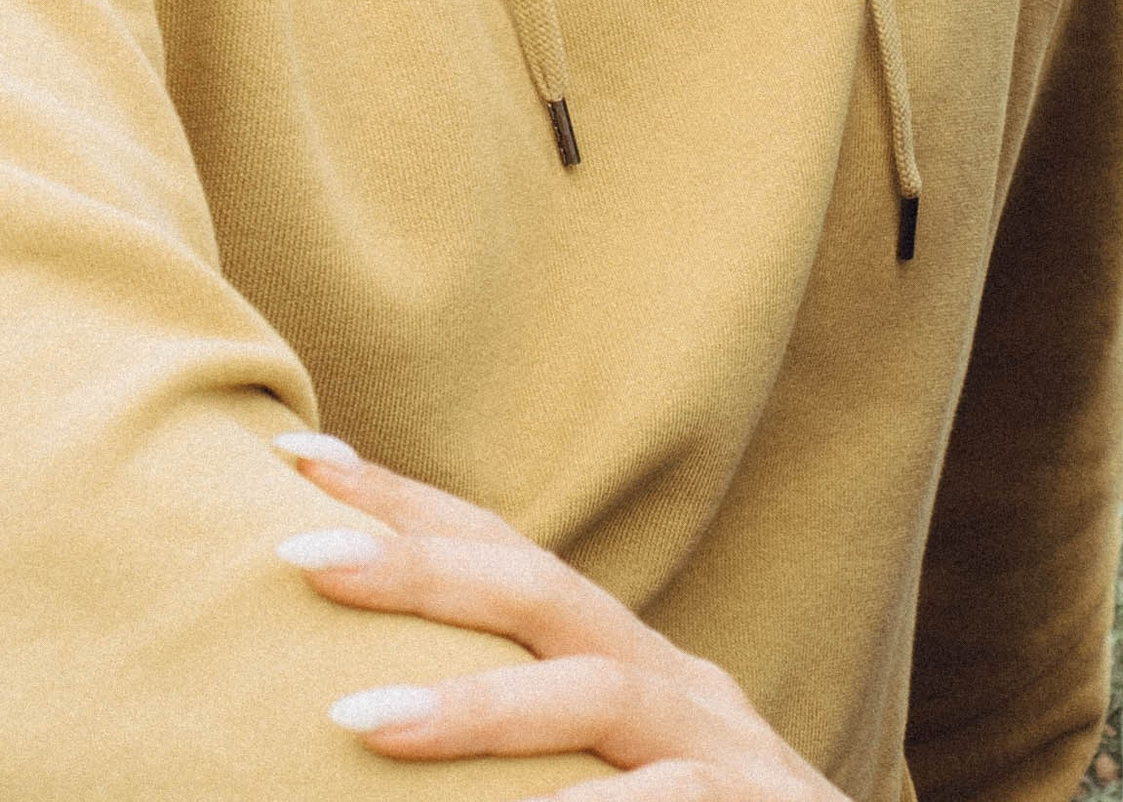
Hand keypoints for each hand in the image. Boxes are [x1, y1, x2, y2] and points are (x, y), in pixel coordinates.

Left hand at [273, 435, 836, 796]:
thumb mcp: (599, 784)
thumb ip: (514, 737)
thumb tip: (351, 722)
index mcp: (624, 672)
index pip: (508, 563)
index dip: (407, 508)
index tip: (295, 458)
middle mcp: (672, 687)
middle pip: (543, 593)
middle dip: (418, 567)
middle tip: (294, 557)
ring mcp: (723, 749)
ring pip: (600, 694)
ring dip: (478, 708)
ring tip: (357, 724)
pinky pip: (683, 800)